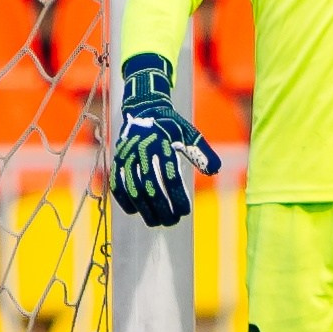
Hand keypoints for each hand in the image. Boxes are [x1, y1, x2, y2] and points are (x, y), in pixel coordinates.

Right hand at [111, 52, 221, 227]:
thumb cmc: (171, 125)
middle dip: (162, 208)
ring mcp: (127, 157)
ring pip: (133, 189)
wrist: (143, 109)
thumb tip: (215, 170)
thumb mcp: (189, 134)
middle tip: (172, 221)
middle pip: (150, 187)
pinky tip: (136, 211)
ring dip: (144, 209)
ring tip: (156, 222)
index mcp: (162, 144)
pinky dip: (125, 200)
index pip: (170, 176)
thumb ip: (203, 152)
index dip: (177, 197)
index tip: (186, 211)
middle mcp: (142, 151)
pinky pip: (117, 184)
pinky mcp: (117, 161)